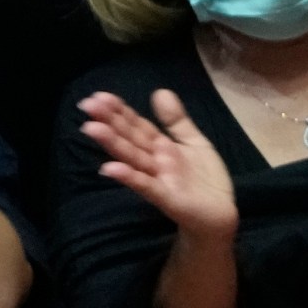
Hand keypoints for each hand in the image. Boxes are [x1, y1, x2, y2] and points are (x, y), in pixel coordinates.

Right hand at [78, 89, 238, 237]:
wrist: (221, 216)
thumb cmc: (205, 181)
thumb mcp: (194, 143)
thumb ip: (177, 120)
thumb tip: (160, 91)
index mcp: (161, 147)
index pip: (137, 125)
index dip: (120, 111)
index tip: (99, 96)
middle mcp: (155, 162)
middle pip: (130, 139)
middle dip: (109, 122)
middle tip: (86, 104)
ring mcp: (159, 180)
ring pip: (133, 159)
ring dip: (112, 144)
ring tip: (91, 128)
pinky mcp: (168, 199)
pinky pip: (147, 186)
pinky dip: (130, 177)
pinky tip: (110, 168)